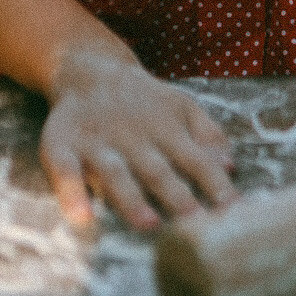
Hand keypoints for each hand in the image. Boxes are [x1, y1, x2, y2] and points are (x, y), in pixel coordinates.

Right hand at [40, 46, 237, 230]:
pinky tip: (81, 217)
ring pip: (116, 173)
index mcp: (166, 130)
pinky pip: (64, 170)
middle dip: (177, 197)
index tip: (233, 211)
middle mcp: (134, 138)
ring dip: (131, 199)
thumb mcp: (181, 106)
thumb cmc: (143, 101)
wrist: (90, 69)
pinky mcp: (62, 145)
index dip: (215, 185)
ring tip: (148, 224)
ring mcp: (98, 143)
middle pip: (158, 170)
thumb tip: (230, 165)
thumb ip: (207, 134)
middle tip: (196, 226)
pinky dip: (72, 193)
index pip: (197, 160)